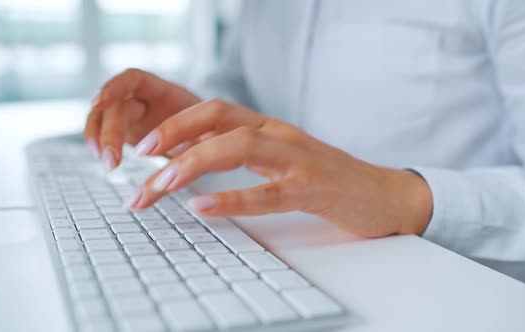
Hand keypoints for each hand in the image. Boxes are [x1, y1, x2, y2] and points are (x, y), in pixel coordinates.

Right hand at [84, 68, 200, 169]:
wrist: (211, 131)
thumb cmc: (210, 127)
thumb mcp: (208, 130)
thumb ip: (193, 140)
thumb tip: (184, 160)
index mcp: (165, 92)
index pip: (134, 80)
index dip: (115, 87)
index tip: (98, 102)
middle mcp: (143, 98)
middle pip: (118, 106)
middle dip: (111, 132)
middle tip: (112, 162)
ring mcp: (132, 112)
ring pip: (104, 117)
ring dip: (99, 138)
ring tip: (106, 163)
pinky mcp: (127, 129)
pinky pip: (105, 132)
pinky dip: (100, 143)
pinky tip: (101, 159)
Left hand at [124, 98, 432, 236]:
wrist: (382, 194)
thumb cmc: (327, 180)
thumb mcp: (281, 160)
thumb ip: (245, 155)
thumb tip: (193, 162)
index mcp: (271, 128)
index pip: (217, 111)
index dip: (178, 122)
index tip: (145, 145)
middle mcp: (282, 135)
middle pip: (221, 119)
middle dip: (175, 135)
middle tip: (141, 159)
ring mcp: (300, 160)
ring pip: (240, 147)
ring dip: (193, 164)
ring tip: (159, 184)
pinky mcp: (315, 189)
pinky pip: (269, 192)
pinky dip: (232, 199)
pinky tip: (203, 206)